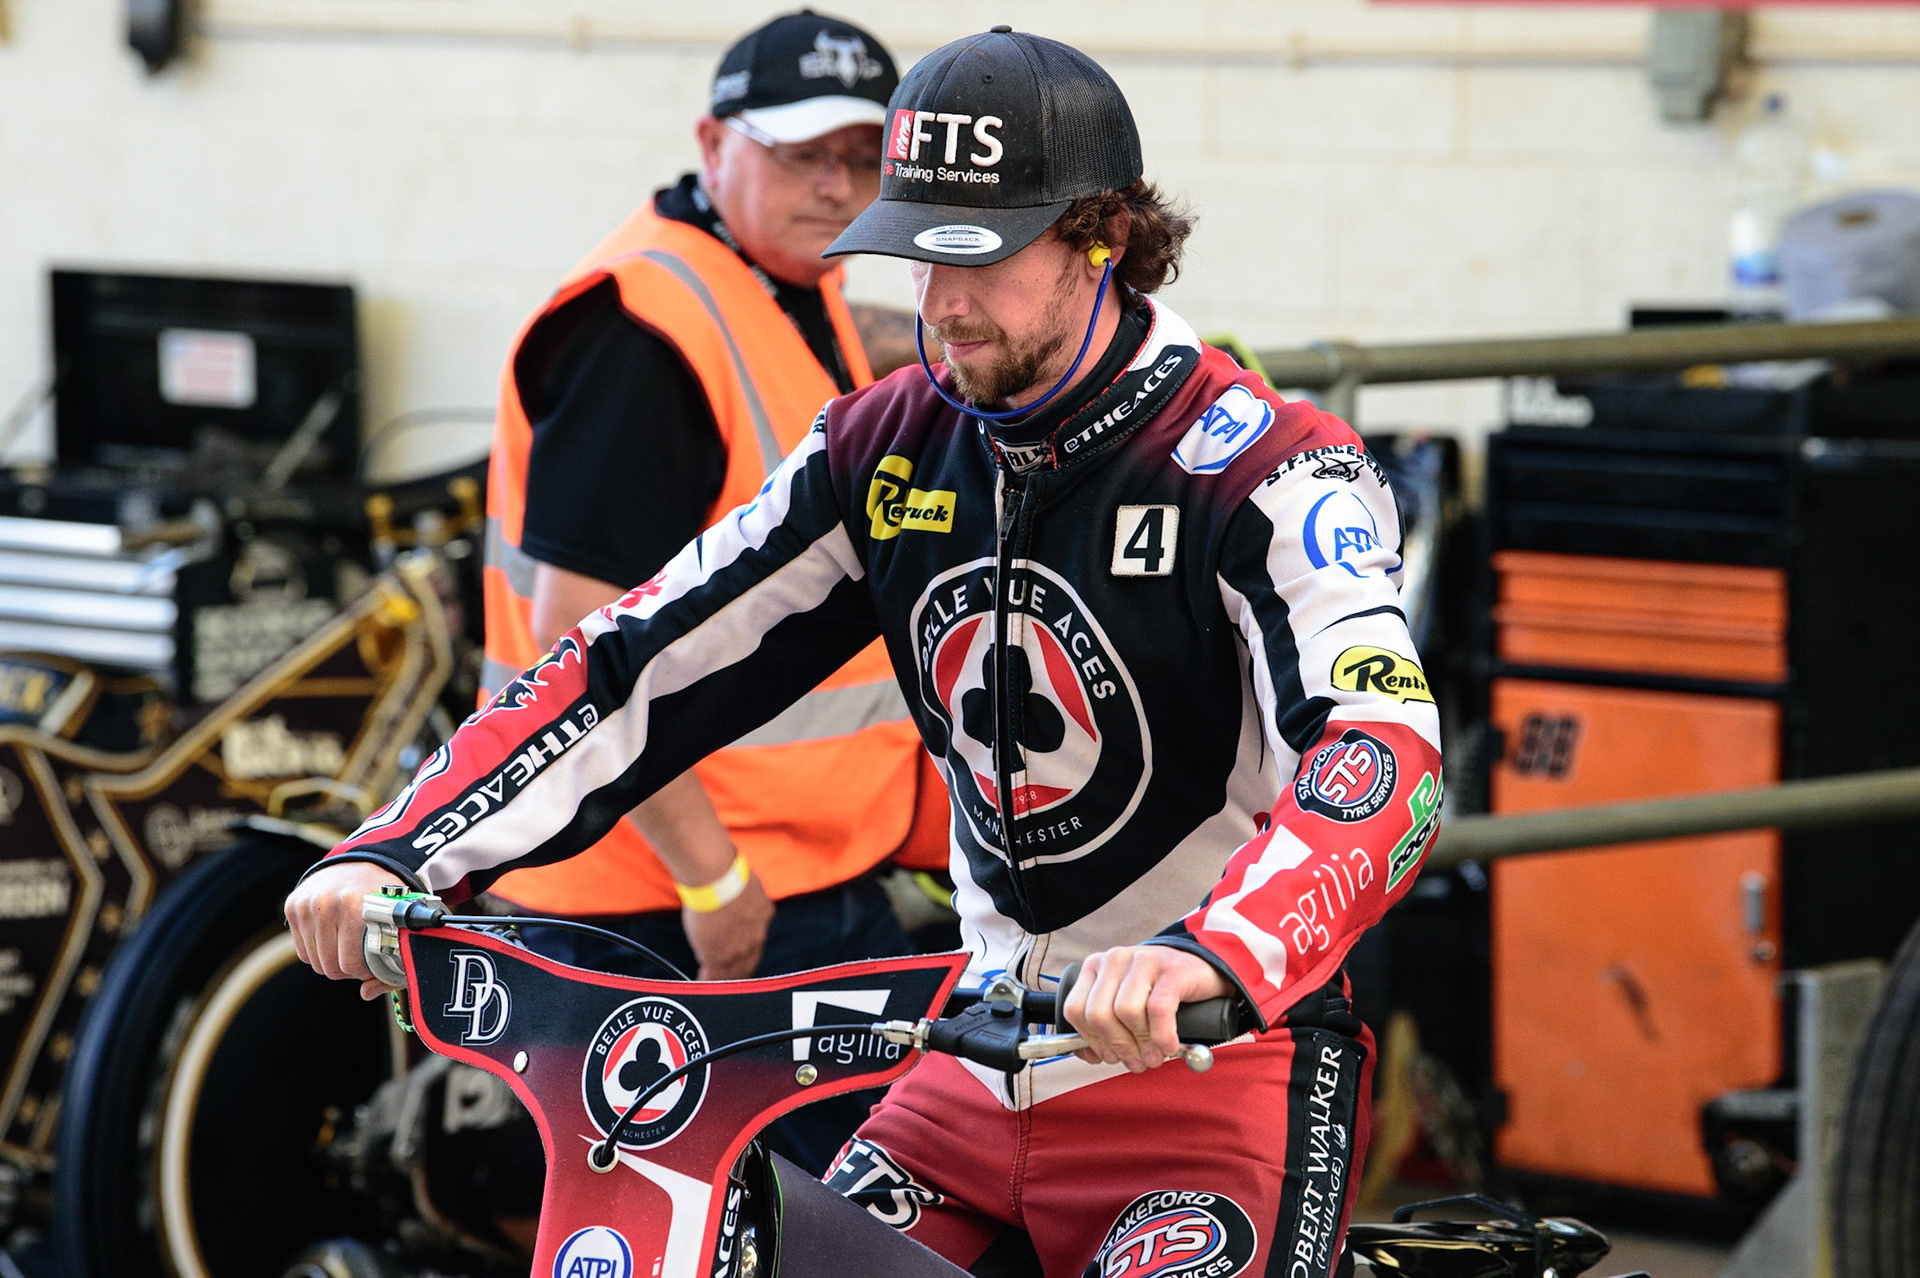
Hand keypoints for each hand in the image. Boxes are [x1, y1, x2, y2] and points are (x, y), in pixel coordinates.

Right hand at [284, 861, 404, 1000]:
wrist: (363, 862)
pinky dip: (317, 951)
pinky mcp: (293, 905)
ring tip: (347, 946)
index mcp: (356, 905)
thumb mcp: (399, 923)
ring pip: (314, 961)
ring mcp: (307, 903)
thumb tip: (365, 993)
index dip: (363, 971)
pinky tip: (333, 937)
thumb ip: (392, 963)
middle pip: (330, 966)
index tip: (372, 965)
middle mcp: (327, 902)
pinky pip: (302, 950)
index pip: (351, 963)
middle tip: (360, 958)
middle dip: (346, 969)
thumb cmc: (385, 898)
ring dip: (331, 960)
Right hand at [681, 872, 774, 979]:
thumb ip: (742, 894)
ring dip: (725, 979)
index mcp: (763, 913)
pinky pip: (715, 978)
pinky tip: (699, 984)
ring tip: (714, 985)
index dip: (747, 947)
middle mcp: (756, 935)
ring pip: (735, 973)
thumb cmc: (724, 870)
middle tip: (729, 977)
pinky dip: (707, 982)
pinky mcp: (720, 957)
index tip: (739, 950)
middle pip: (750, 960)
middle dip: (740, 969)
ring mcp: (739, 949)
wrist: (718, 878)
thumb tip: (732, 889)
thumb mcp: (744, 881)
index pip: (757, 937)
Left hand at [1062, 945, 1231, 1072]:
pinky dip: (1162, 1037)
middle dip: (1117, 1047)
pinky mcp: (1171, 970)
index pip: (1075, 1010)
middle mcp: (1115, 959)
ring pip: (1126, 1013)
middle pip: (1098, 1015)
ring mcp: (1143, 960)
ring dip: (1141, 1045)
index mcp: (1096, 967)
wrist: (1200, 969)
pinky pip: (1158, 1010)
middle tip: (1135, 1062)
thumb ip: (1102, 1026)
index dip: (1090, 1041)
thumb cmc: (1157, 991)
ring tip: (1154, 1057)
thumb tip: (1086, 1054)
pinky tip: (1169, 1046)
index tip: (1108, 1056)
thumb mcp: (1124, 1002)